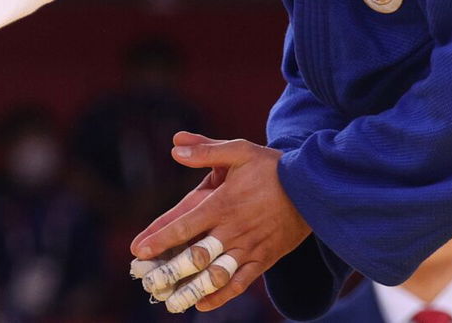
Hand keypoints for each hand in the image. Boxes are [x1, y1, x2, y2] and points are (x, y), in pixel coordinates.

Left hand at [131, 132, 311, 312]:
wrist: (314, 188)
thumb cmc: (273, 167)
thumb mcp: (240, 151)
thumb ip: (206, 150)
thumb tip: (174, 146)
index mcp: (223, 204)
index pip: (185, 225)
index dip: (159, 238)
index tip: (137, 251)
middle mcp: (233, 230)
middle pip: (196, 256)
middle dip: (169, 271)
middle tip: (147, 282)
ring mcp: (249, 248)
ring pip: (216, 275)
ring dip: (191, 290)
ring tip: (170, 302)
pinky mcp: (263, 260)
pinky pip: (240, 283)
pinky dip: (220, 296)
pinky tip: (202, 305)